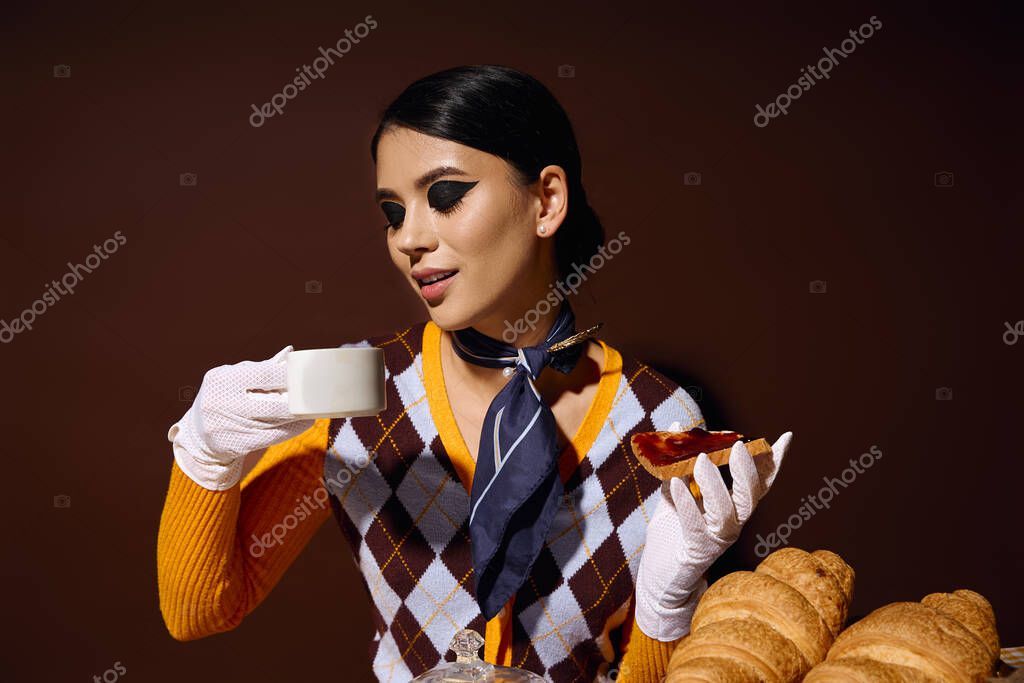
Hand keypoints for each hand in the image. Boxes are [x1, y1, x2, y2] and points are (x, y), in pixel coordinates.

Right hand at [167, 345, 314, 489]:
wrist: (198, 436)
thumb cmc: (224, 398)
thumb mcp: (233, 379)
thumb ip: (261, 368)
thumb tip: (290, 353)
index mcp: (222, 379)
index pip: (264, 374)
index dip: (290, 376)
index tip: (308, 375)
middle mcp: (223, 402)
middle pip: (272, 402)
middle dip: (299, 399)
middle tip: (318, 394)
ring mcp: (229, 426)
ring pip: (276, 421)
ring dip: (300, 415)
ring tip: (315, 408)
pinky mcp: (237, 444)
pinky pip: (274, 437)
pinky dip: (292, 429)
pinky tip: (304, 422)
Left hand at [634, 423, 792, 639]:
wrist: (659, 577)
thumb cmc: (672, 533)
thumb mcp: (674, 493)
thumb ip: (677, 465)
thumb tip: (678, 429)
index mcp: (732, 507)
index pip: (758, 483)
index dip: (773, 463)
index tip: (785, 438)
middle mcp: (732, 523)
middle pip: (750, 497)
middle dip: (748, 471)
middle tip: (739, 445)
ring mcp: (716, 540)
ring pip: (727, 513)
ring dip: (716, 485)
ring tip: (702, 459)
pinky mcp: (696, 552)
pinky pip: (695, 527)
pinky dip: (688, 504)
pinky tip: (676, 484)